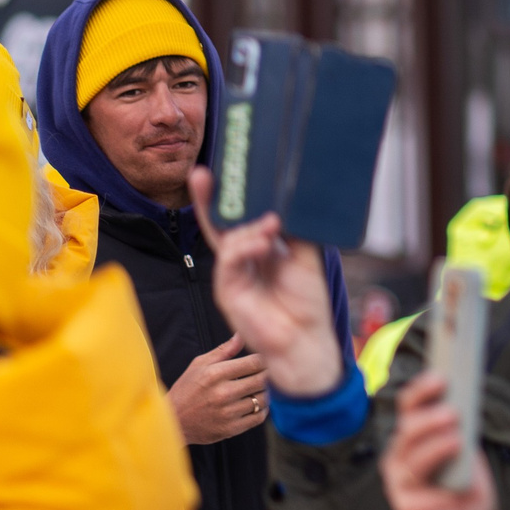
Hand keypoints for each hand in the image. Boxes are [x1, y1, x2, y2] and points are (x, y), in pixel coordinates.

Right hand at [169, 333, 269, 444]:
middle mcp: (223, 393)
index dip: (266, 360)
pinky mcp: (230, 429)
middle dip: (269, 375)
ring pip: (263, 399)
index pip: (255, 362)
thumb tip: (242, 334)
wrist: (172, 422)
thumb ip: (223, 350)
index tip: (267, 360)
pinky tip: (256, 404)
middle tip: (269, 373)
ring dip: (266, 393)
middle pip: (263, 380)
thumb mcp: (199, 364)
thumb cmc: (186, 389)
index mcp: (216, 374)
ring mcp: (227, 413)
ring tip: (261, 389)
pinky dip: (262, 410)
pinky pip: (258, 417)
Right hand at [188, 166, 345, 397]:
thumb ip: (294, 227)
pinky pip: (229, 262)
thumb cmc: (307, 300)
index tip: (222, 171)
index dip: (229, 197)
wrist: (306, 337)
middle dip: (208, 200)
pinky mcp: (227, 292)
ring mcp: (232, 276)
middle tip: (202, 175)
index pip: (239, 218)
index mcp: (259, 249)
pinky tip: (264, 244)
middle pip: (218, 225)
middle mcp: (242, 260)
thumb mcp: (305, 253)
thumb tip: (288, 197)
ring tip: (272, 226)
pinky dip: (245, 249)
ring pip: (227, 241)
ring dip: (249, 230)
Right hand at [382, 372, 496, 509]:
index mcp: (413, 440)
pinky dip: (440, 494)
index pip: (410, 408)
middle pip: (407, 429)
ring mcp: (400, 485)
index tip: (442, 376)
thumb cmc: (463, 495)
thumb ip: (466, 437)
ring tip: (456, 440)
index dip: (423, 390)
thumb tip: (468, 412)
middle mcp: (400, 458)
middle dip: (429, 418)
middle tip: (453, 413)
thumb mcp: (471, 459)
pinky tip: (454, 493)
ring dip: (434, 447)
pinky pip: (420, 497)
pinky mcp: (407, 509)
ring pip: (412, 459)